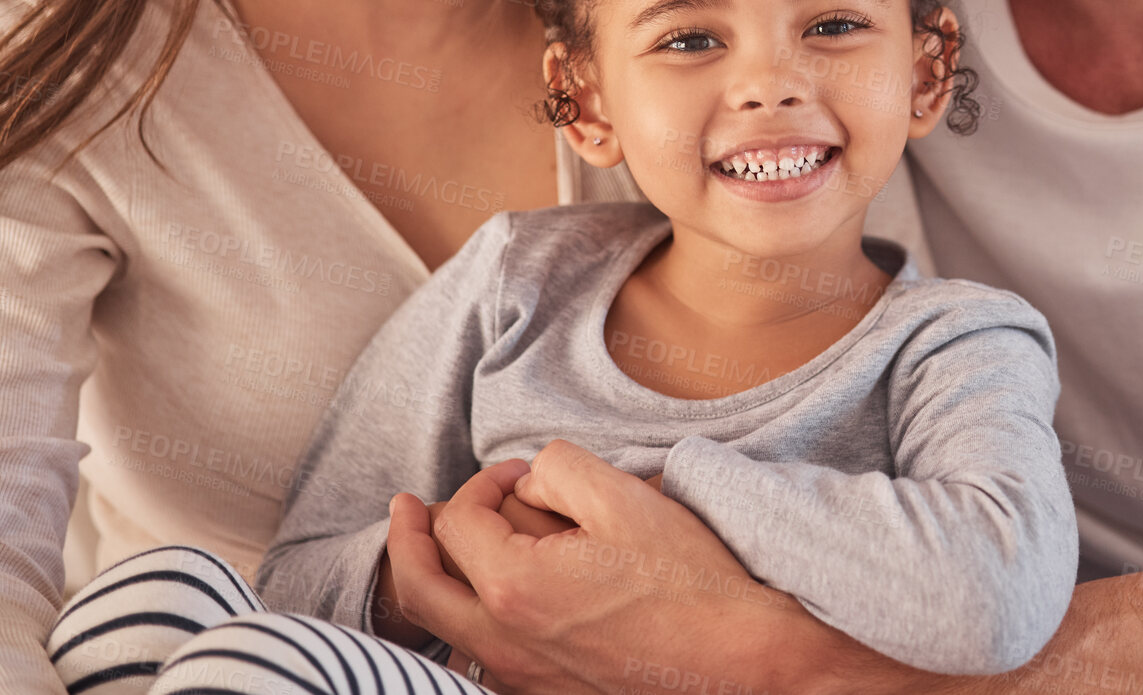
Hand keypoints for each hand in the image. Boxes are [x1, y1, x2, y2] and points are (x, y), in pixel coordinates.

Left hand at [385, 441, 799, 693]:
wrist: (737, 660)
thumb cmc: (686, 580)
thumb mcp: (622, 495)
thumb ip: (557, 468)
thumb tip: (525, 484)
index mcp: (514, 588)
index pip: (459, 522)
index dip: (482, 481)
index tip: (517, 471)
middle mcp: (504, 643)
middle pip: (422, 586)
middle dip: (410, 538)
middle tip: (405, 508)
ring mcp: (522, 679)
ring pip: (446, 630)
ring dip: (433, 582)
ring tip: (438, 549)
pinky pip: (480, 659)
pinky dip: (465, 624)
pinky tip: (484, 600)